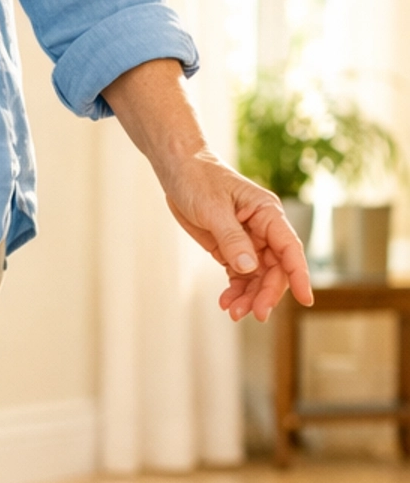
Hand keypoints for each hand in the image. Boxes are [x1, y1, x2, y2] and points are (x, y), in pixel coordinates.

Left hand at [159, 151, 312, 322]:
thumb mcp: (213, 208)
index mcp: (267, 213)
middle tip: (253, 314)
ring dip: (250, 296)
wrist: (177, 168)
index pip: (290, 248)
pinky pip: (240, 274)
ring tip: (233, 312)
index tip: (306, 300)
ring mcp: (248, 239)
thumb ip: (231, 239)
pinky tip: (226, 302)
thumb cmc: (197, 179)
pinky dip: (236, 290)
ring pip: (258, 276)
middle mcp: (263, 228)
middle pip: (275, 268)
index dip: (299, 275)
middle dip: (267, 293)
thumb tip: (249, 268)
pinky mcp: (230, 247)